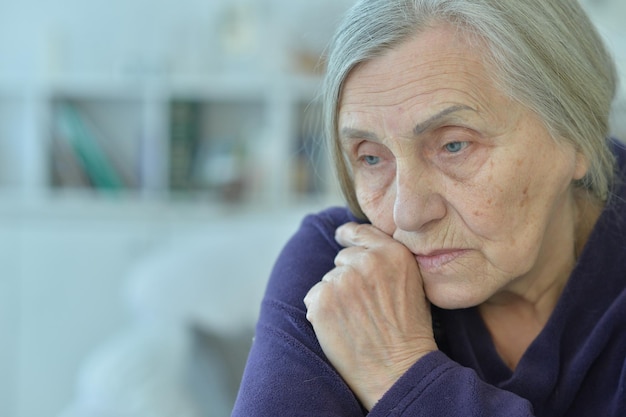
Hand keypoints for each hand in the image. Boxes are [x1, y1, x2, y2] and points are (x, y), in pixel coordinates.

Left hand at [304, 222, 437, 409]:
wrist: (399, 371)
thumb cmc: (409, 333)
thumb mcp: (412, 284)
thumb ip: (388, 261)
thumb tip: (360, 248)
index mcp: (393, 253)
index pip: (360, 231)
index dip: (347, 235)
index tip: (340, 236)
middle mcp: (368, 261)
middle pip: (342, 258)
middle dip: (347, 277)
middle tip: (363, 307)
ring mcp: (344, 280)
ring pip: (328, 280)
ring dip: (334, 297)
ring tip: (355, 322)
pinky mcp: (323, 300)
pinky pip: (313, 298)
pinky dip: (321, 313)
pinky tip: (340, 329)